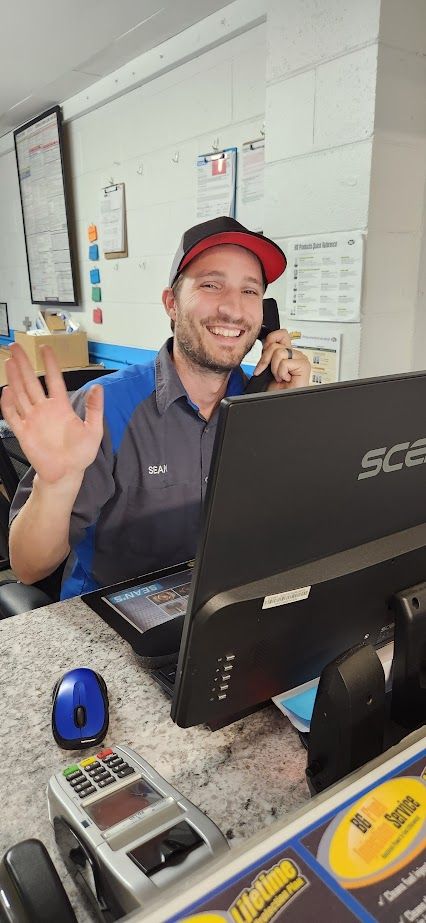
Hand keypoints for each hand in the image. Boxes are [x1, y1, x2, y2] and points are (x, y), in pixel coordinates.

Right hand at [1, 344, 103, 484]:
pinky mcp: (23, 432)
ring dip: (14, 378)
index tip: (45, 348)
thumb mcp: (94, 430)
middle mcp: (44, 409)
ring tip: (10, 361)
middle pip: (31, 382)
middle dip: (24, 364)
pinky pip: (13, 416)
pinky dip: (8, 404)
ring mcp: (32, 420)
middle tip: (16, 346)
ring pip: (20, 394)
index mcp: (61, 406)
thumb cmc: (81, 453)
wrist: (67, 473)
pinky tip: (6, 391)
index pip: (54, 380)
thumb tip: (99, 387)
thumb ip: (95, 409)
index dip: (50, 364)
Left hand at [253, 329, 310, 390]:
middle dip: (266, 360)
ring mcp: (300, 359)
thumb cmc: (275, 388)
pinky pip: (285, 363)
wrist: (279, 400)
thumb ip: (268, 353)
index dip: (269, 341)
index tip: (265, 356)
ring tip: (280, 377)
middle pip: (275, 344)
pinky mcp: (304, 365)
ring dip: (275, 369)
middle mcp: (295, 354)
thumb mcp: (267, 366)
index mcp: (287, 352)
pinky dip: (281, 373)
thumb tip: (265, 342)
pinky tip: (286, 379)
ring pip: (279, 352)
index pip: (280, 334)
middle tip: (269, 372)